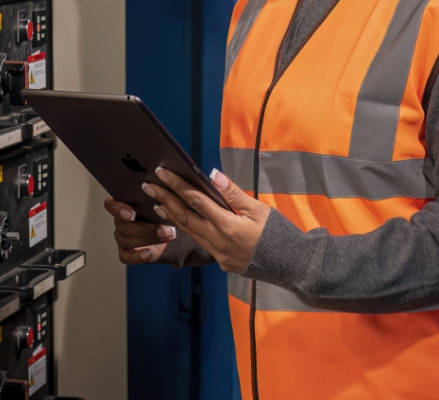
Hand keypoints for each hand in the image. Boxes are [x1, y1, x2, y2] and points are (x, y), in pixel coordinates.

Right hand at [103, 196, 176, 263]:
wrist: (166, 232)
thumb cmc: (160, 213)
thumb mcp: (159, 204)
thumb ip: (155, 201)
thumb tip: (160, 198)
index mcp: (123, 205)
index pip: (111, 205)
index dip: (118, 209)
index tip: (132, 213)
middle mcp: (119, 222)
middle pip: (123, 226)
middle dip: (145, 229)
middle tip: (164, 229)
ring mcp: (121, 238)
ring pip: (126, 240)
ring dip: (148, 239)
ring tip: (167, 237)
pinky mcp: (125, 253)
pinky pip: (126, 257)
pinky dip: (137, 257)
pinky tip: (150, 254)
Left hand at [142, 167, 271, 273]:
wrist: (289, 264)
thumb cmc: (276, 233)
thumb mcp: (258, 209)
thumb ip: (233, 194)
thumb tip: (212, 176)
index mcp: (227, 225)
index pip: (196, 201)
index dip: (177, 185)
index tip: (163, 173)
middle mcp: (217, 241)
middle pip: (185, 217)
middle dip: (165, 199)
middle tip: (149, 186)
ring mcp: (217, 253)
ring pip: (189, 232)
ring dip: (172, 216)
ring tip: (157, 202)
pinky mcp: (220, 261)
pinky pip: (199, 242)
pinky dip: (186, 229)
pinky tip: (180, 221)